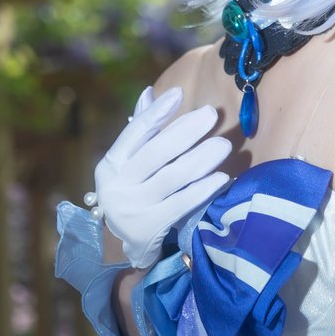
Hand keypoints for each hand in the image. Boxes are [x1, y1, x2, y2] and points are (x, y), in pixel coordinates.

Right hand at [94, 85, 230, 268]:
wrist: (125, 242)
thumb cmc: (134, 189)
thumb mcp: (130, 162)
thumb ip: (141, 129)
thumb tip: (149, 93)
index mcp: (111, 163)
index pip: (134, 132)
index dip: (157, 112)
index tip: (179, 93)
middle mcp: (117, 186)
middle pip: (156, 153)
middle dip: (186, 131)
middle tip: (211, 114)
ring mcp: (133, 209)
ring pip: (173, 177)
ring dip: (202, 158)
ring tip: (223, 144)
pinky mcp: (151, 228)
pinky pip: (182, 203)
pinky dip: (203, 189)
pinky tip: (221, 178)